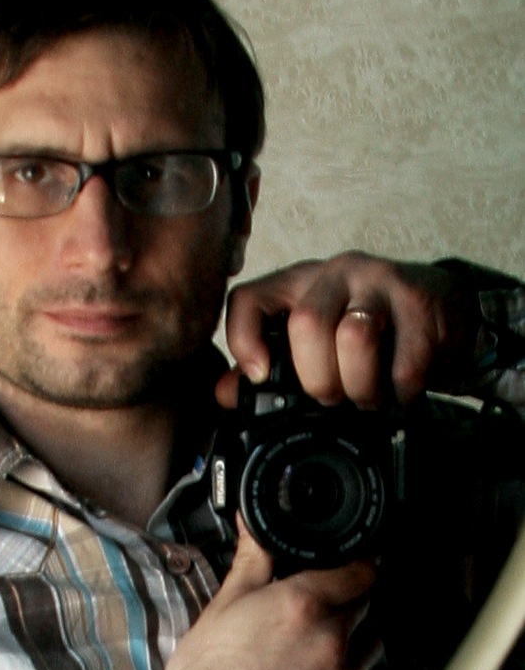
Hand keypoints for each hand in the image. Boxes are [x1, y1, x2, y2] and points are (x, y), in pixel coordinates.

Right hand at [163, 521, 381, 669]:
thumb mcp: (224, 605)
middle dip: (348, 597)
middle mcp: (332, 638)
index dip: (357, 561)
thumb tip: (253, 524)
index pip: (359, 569)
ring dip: (358, 633)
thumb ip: (252, 560)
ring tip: (324, 639)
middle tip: (319, 603)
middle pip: (365, 602)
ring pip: (374, 641)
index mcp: (303, 603)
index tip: (350, 564)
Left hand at [217, 252, 475, 409]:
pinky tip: (399, 390)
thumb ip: (269, 365)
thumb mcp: (315, 341)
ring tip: (367, 395)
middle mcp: (335, 273)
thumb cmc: (369, 328)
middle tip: (334, 396)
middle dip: (318, 379)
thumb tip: (224, 393)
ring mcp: (379, 281)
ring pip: (354, 338)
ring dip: (360, 386)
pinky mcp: (420, 302)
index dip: (243, 341)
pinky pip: (403, 362)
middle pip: (307, 324)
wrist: (445, 310)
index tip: (259, 375)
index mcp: (298, 283)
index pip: (248, 299)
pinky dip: (399, 391)